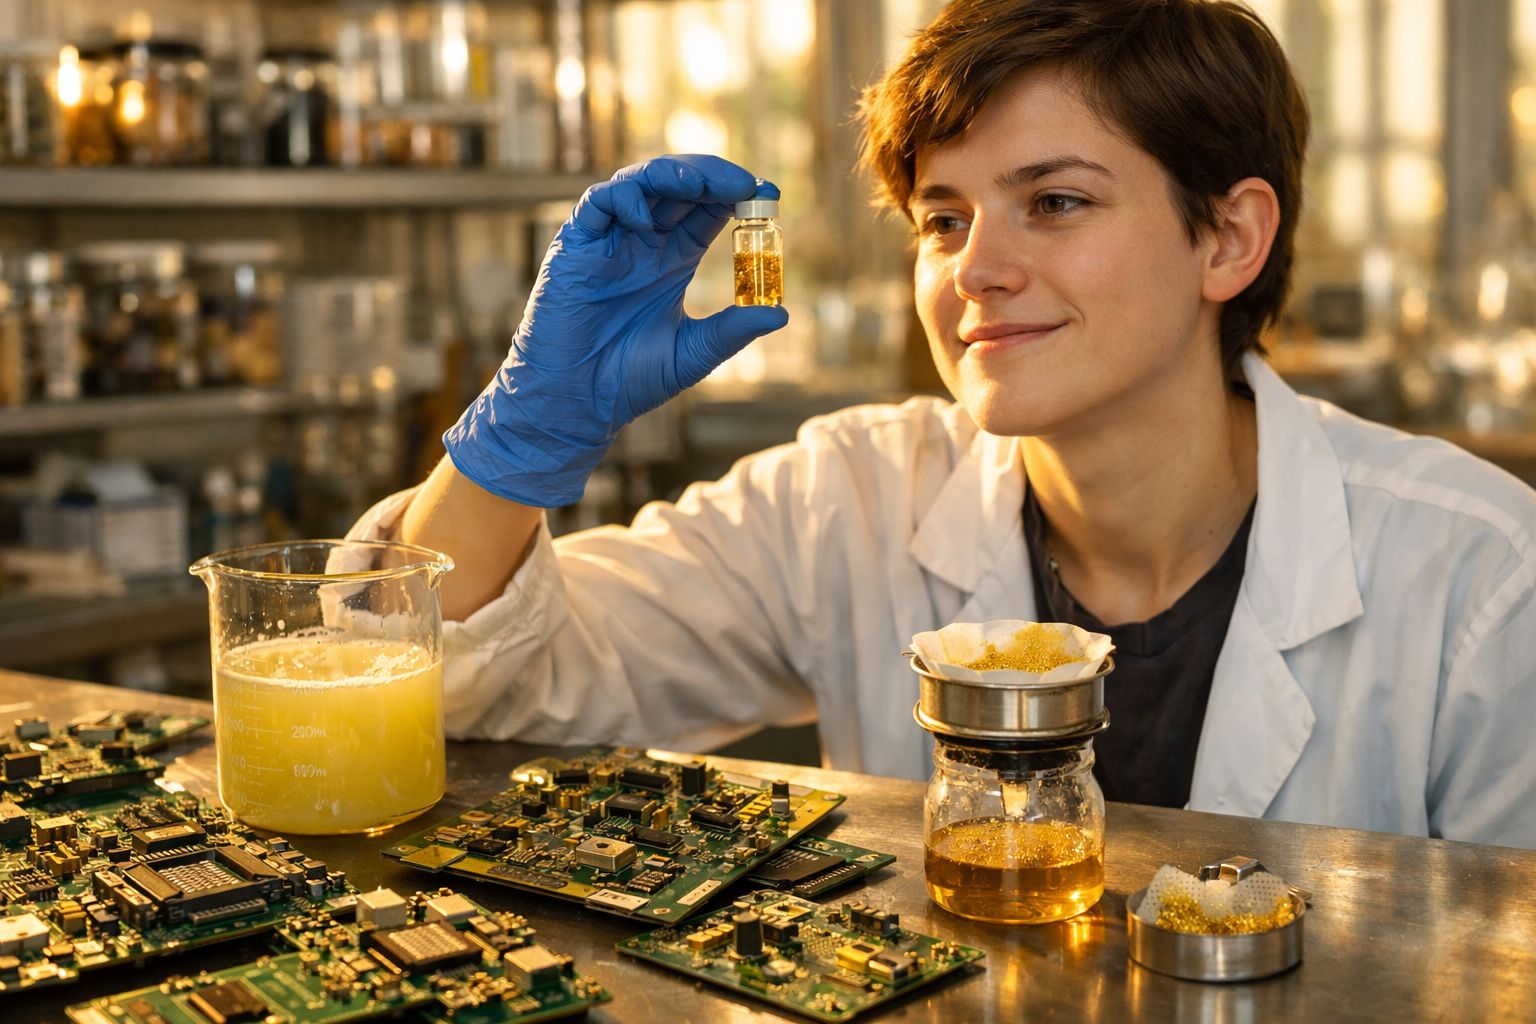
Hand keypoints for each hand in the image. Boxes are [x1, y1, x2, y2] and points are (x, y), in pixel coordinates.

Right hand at [444, 155, 788, 506]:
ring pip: (642, 182)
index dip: (738, 195)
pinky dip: (625, 198)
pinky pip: (599, 203)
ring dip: (673, 175)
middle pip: (680, 186)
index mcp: (673, 259)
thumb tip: (783, 314)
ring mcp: (610, 239)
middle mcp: (643, 241)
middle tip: (745, 184)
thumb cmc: (628, 381)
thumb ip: (733, 331)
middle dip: (713, 176)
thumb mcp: (693, 353)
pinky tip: (645, 219)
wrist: (576, 402)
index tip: (770, 193)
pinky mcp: (576, 245)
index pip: (709, 209)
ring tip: (702, 184)